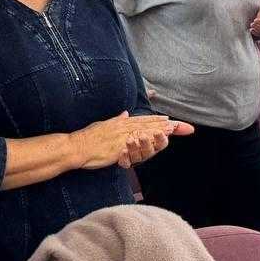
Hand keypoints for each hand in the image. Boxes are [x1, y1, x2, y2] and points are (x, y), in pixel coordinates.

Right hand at [72, 112, 193, 169]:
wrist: (76, 147)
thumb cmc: (88, 138)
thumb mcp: (104, 125)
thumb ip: (116, 120)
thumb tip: (124, 114)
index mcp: (121, 123)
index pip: (144, 121)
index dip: (158, 120)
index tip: (170, 120)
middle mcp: (123, 127)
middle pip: (149, 125)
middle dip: (167, 126)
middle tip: (183, 126)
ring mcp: (121, 136)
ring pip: (145, 132)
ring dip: (160, 130)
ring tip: (174, 129)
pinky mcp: (118, 146)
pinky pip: (135, 144)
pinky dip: (147, 141)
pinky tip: (156, 141)